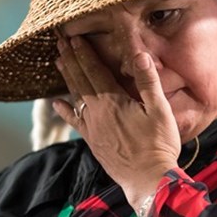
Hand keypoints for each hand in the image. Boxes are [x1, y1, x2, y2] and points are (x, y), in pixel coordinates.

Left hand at [52, 35, 179, 208]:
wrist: (147, 179)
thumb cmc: (158, 144)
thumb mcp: (159, 109)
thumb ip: (147, 81)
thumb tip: (139, 54)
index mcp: (113, 100)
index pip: (94, 70)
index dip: (83, 53)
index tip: (73, 38)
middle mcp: (97, 112)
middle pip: (80, 79)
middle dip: (70, 59)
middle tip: (59, 42)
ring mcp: (93, 127)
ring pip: (75, 96)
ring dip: (67, 78)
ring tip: (58, 62)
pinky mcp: (93, 141)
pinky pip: (75, 121)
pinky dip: (65, 110)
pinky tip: (57, 103)